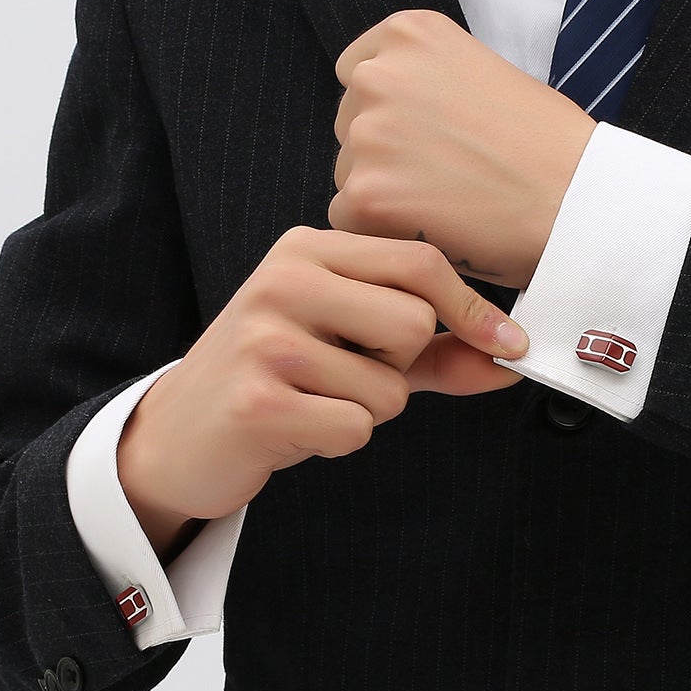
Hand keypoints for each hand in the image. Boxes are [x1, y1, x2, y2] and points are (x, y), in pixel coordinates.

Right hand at [115, 227, 528, 552]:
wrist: (178, 436)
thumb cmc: (277, 382)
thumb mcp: (355, 350)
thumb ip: (434, 351)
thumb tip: (512, 358)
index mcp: (307, 250)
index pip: (418, 262)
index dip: (472, 308)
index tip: (508, 343)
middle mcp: (282, 280)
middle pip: (413, 324)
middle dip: (400, 367)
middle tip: (347, 375)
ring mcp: (264, 338)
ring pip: (388, 387)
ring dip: (366, 411)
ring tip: (312, 401)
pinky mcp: (256, 399)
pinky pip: (355, 428)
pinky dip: (337, 440)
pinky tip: (296, 427)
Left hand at [329, 9, 595, 287]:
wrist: (578, 199)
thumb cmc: (549, 146)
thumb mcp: (484, 72)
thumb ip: (427, 80)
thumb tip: (390, 111)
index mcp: (409, 33)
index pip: (359, 75)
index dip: (392, 115)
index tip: (429, 139)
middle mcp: (379, 74)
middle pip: (351, 126)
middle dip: (387, 155)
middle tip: (447, 179)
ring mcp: (368, 133)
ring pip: (350, 175)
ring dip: (385, 196)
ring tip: (449, 207)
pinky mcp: (365, 193)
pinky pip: (348, 221)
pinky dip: (384, 234)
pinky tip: (434, 232)